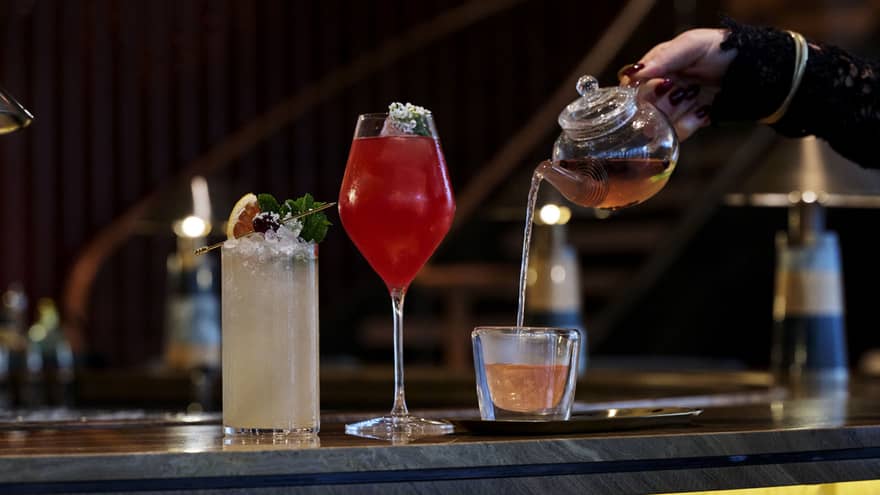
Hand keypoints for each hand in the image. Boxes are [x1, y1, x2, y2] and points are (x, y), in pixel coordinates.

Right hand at [619, 28, 736, 140]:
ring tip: (697, 96)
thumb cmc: (722, 50)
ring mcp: (671, 109)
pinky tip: (703, 110)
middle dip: (664, 102)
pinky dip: (689, 123)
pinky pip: (676, 134)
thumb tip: (634, 73)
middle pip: (642, 108)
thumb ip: (663, 57)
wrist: (754, 71)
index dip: (643, 89)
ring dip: (679, 111)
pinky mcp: (685, 124)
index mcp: (655, 68)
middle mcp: (658, 90)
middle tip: (683, 89)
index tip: (663, 85)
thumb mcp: (692, 45)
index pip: (632, 85)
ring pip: (658, 124)